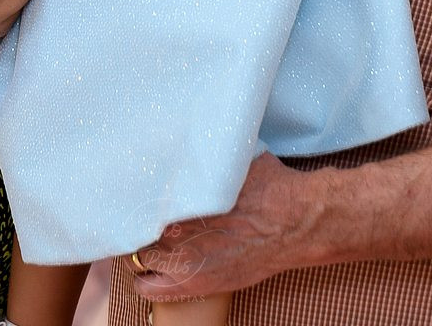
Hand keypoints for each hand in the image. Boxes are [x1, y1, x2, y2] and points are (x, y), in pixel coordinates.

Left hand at [132, 154, 323, 301]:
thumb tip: (184, 142)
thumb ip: (200, 158)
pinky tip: (154, 270)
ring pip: (138, 257)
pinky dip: (146, 280)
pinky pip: (149, 289)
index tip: (140, 196)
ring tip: (152, 242)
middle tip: (146, 219)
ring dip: (143, 248)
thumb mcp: (230, 158)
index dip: (137, 199)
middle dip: (139, 222)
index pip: (136, 200)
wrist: (296, 221)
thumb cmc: (268, 185)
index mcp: (179, 195)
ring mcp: (183, 259)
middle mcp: (174, 228)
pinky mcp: (197, 283)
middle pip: (135, 227)